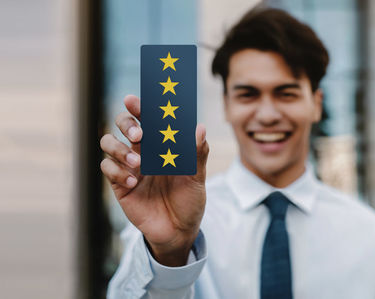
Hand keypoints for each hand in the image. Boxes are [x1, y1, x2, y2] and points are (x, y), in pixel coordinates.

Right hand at [100, 95, 208, 265]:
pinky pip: (107, 168)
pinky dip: (116, 171)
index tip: (134, 100)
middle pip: (123, 124)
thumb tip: (200, 128)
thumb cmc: (189, 200)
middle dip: (126, 123)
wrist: (179, 231)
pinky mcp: (119, 184)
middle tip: (138, 135)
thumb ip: (198, 154)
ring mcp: (129, 166)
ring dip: (119, 149)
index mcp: (162, 144)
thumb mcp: (197, 178)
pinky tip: (132, 182)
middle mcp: (143, 150)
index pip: (148, 118)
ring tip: (138, 163)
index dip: (140, 106)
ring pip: (108, 142)